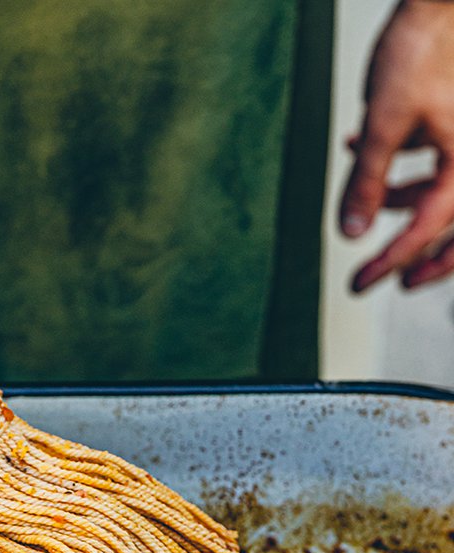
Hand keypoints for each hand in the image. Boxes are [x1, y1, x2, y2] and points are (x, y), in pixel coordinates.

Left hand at [340, 0, 453, 290]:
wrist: (439, 0)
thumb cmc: (423, 48)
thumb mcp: (384, 124)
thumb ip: (366, 181)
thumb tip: (352, 231)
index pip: (428, 228)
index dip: (391, 260)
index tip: (361, 283)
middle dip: (419, 255)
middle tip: (389, 281)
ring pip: (442, 196)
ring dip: (404, 208)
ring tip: (368, 211)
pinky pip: (436, 165)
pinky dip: (403, 170)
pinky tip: (360, 150)